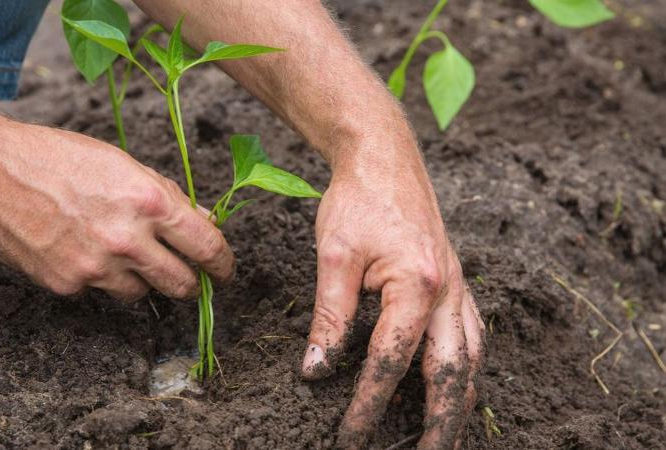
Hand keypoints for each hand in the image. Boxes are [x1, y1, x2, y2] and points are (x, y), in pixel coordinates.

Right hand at [0, 122, 233, 300]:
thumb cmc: (57, 157)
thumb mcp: (122, 164)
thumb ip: (165, 196)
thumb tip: (201, 222)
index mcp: (147, 201)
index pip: (207, 246)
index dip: (223, 264)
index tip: (225, 271)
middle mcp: (126, 239)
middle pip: (181, 285)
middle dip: (189, 284)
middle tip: (185, 277)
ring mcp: (95, 267)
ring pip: (140, 293)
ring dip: (139, 278)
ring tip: (115, 249)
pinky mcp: (66, 284)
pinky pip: (98, 291)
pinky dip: (96, 276)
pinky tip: (76, 248)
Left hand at [300, 149, 484, 448]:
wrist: (384, 157)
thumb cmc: (357, 200)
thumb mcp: (333, 257)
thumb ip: (330, 317)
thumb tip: (317, 369)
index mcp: (418, 285)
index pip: (391, 362)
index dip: (368, 405)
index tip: (350, 438)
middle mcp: (450, 291)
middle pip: (452, 373)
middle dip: (439, 423)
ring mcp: (460, 287)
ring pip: (472, 358)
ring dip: (459, 401)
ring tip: (445, 434)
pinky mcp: (458, 282)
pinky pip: (472, 336)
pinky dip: (465, 368)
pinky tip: (455, 384)